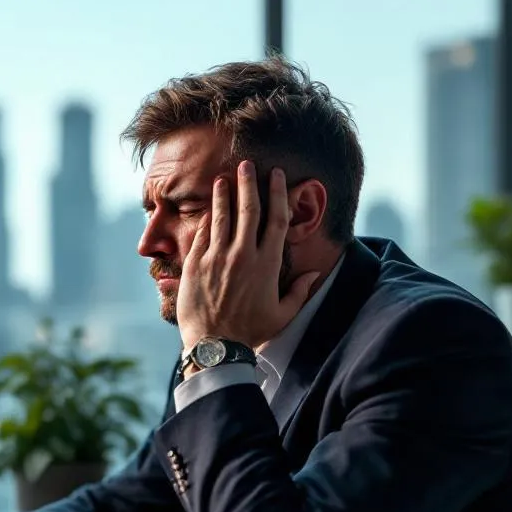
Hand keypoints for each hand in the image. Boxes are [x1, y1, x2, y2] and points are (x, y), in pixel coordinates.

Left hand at [176, 161, 320, 351]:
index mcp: (268, 264)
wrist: (215, 346)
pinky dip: (206, 219)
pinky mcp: (195, 265)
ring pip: (221, 217)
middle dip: (248, 183)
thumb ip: (299, 291)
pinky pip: (202, 234)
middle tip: (246, 164)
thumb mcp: (282, 314)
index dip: (277, 193)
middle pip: (248, 209)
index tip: (276, 175)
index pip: (276, 219)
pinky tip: (208, 208)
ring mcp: (217, 258)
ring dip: (223, 194)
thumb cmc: (250, 332)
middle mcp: (243, 255)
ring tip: (223, 178)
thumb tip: (316, 273)